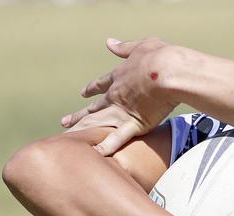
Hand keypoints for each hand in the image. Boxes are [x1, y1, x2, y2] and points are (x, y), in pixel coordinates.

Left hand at [62, 37, 178, 155]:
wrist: (168, 72)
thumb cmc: (159, 57)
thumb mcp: (142, 46)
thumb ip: (125, 47)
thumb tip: (109, 42)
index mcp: (119, 76)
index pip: (101, 84)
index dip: (92, 89)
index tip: (83, 94)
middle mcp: (116, 95)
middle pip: (93, 107)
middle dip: (79, 115)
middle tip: (64, 122)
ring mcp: (123, 111)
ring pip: (98, 123)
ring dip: (83, 131)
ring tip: (67, 139)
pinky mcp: (135, 123)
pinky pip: (118, 138)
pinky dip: (107, 146)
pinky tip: (96, 154)